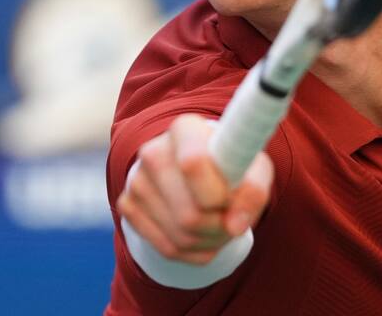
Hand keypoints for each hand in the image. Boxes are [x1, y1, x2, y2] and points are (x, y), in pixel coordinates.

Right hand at [117, 113, 273, 265]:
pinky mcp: (128, 205)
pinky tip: (201, 235)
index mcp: (185, 129)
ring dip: (209, 241)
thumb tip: (234, 226)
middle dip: (219, 227)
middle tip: (230, 218)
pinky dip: (193, 252)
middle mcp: (153, 151)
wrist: (197, 170)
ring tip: (219, 224)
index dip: (217, 194)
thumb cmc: (229, 165)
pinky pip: (166, 248)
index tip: (229, 199)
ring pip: (180, 237)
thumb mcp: (253, 169)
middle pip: (190, 214)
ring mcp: (136, 180)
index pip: (193, 164)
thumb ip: (253, 191)